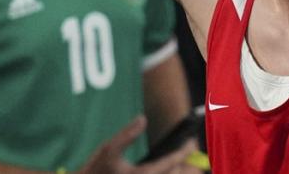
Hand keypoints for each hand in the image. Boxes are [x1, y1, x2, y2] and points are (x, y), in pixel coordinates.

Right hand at [76, 116, 200, 173]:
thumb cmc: (95, 170)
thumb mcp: (108, 149)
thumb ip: (127, 134)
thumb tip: (142, 119)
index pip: (170, 163)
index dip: (183, 152)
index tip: (192, 143)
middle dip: (188, 166)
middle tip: (193, 152)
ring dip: (179, 171)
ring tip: (187, 163)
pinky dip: (169, 173)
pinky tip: (171, 168)